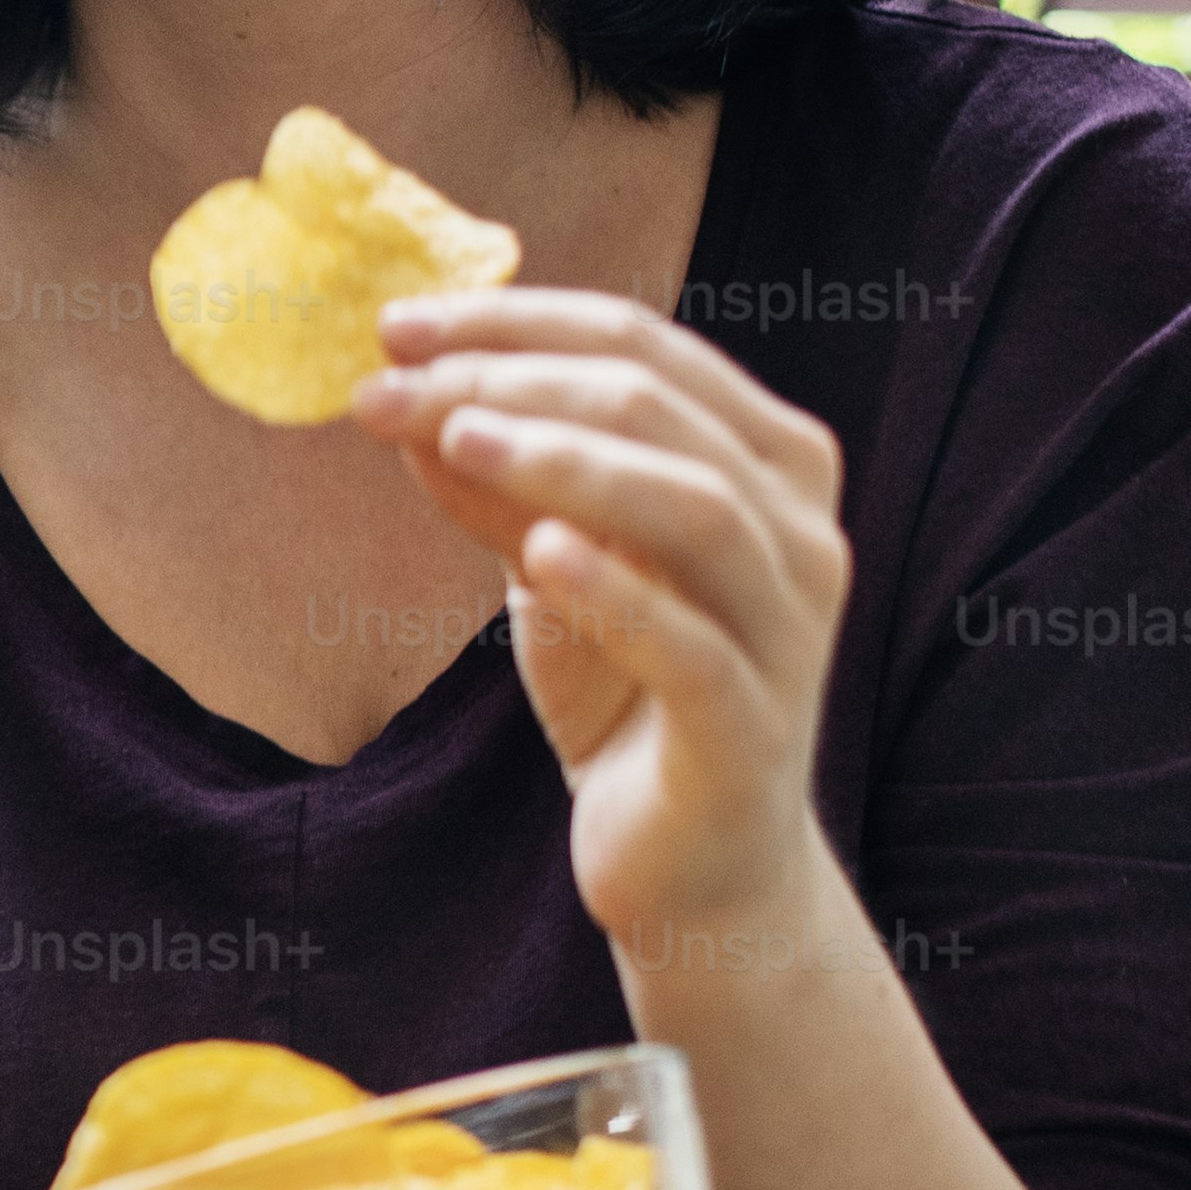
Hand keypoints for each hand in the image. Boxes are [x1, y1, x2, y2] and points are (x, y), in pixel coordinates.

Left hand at [353, 290, 852, 973]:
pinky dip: (616, 589)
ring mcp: (788, 628)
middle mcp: (799, 531)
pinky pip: (694, 643)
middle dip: (515, 382)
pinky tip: (537, 554)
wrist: (689, 866)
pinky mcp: (751, 726)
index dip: (518, 323)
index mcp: (766, 466)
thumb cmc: (626, 697)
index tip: (395, 324)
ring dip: (567, 461)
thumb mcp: (546, 574)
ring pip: (698, 507)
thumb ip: (493, 490)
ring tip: (455, 440)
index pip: (647, 349)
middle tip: (391, 388)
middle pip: (665, 411)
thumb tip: (400, 400)